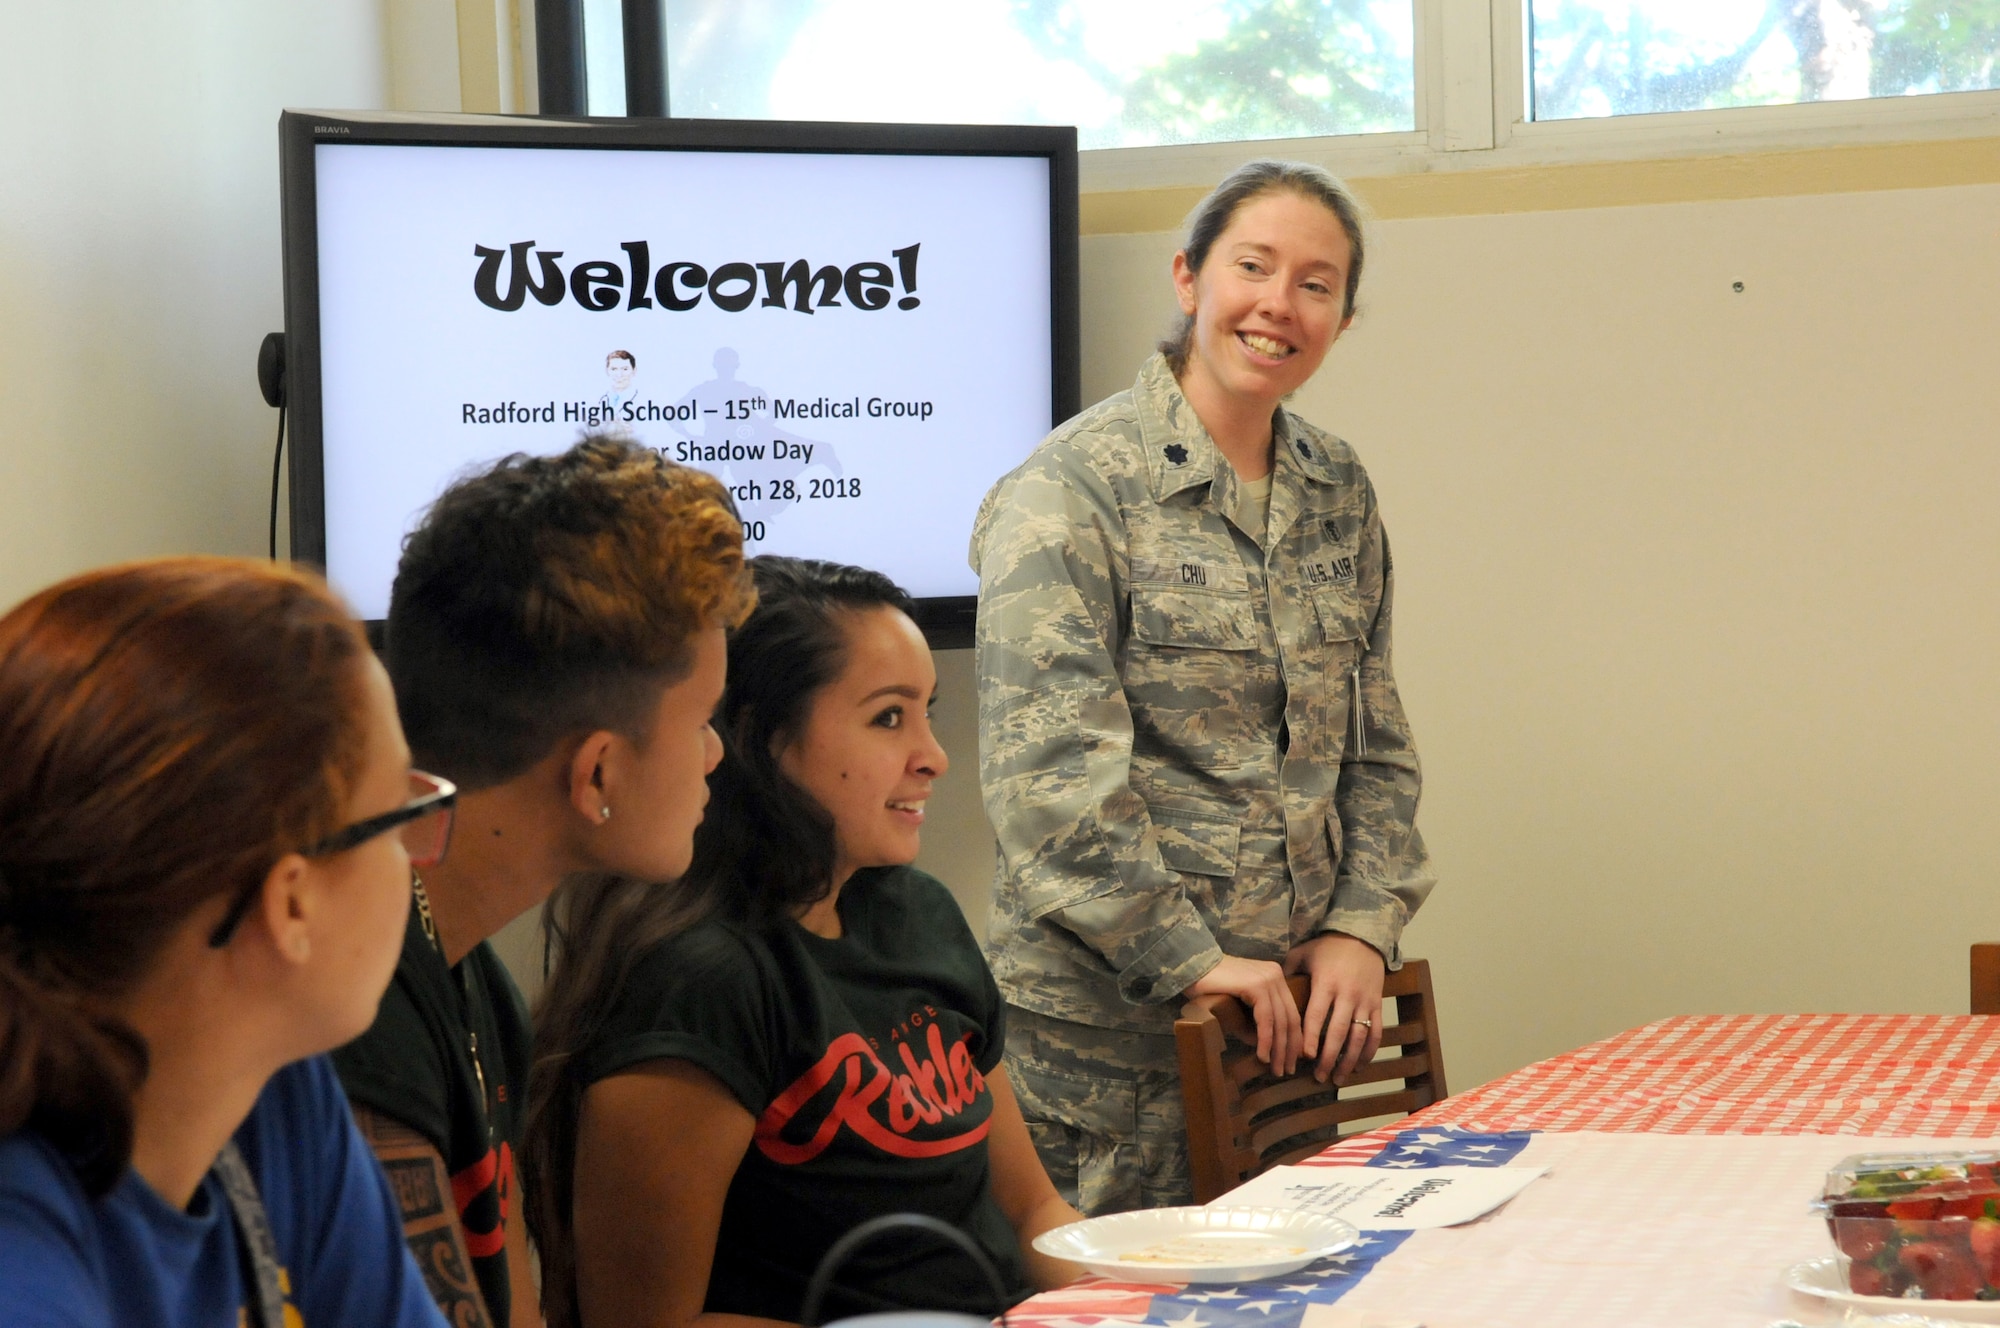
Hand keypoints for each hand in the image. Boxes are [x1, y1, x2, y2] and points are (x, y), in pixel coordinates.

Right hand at [1186, 955, 1303, 1074]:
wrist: (1189, 967)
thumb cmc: (1209, 987)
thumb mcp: (1238, 1006)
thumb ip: (1253, 1024)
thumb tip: (1266, 1049)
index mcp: (1274, 977)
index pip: (1291, 1012)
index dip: (1294, 1039)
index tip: (1291, 1061)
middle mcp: (1275, 975)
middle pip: (1290, 1018)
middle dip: (1289, 1049)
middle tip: (1286, 1071)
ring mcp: (1267, 978)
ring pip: (1280, 1021)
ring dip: (1279, 1049)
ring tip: (1275, 1069)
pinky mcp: (1256, 985)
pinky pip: (1266, 1019)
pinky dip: (1266, 1040)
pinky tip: (1263, 1056)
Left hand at [1284, 933, 1385, 1083]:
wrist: (1363, 936)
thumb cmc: (1328, 947)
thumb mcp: (1304, 953)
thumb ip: (1287, 971)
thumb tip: (1267, 990)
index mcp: (1326, 982)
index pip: (1317, 1014)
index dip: (1312, 1037)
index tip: (1306, 1057)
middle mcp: (1347, 994)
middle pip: (1338, 1031)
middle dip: (1329, 1057)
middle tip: (1319, 1077)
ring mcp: (1365, 1000)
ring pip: (1359, 1036)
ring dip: (1349, 1060)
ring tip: (1338, 1078)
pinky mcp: (1378, 1003)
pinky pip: (1376, 1032)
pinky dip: (1369, 1051)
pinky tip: (1359, 1066)